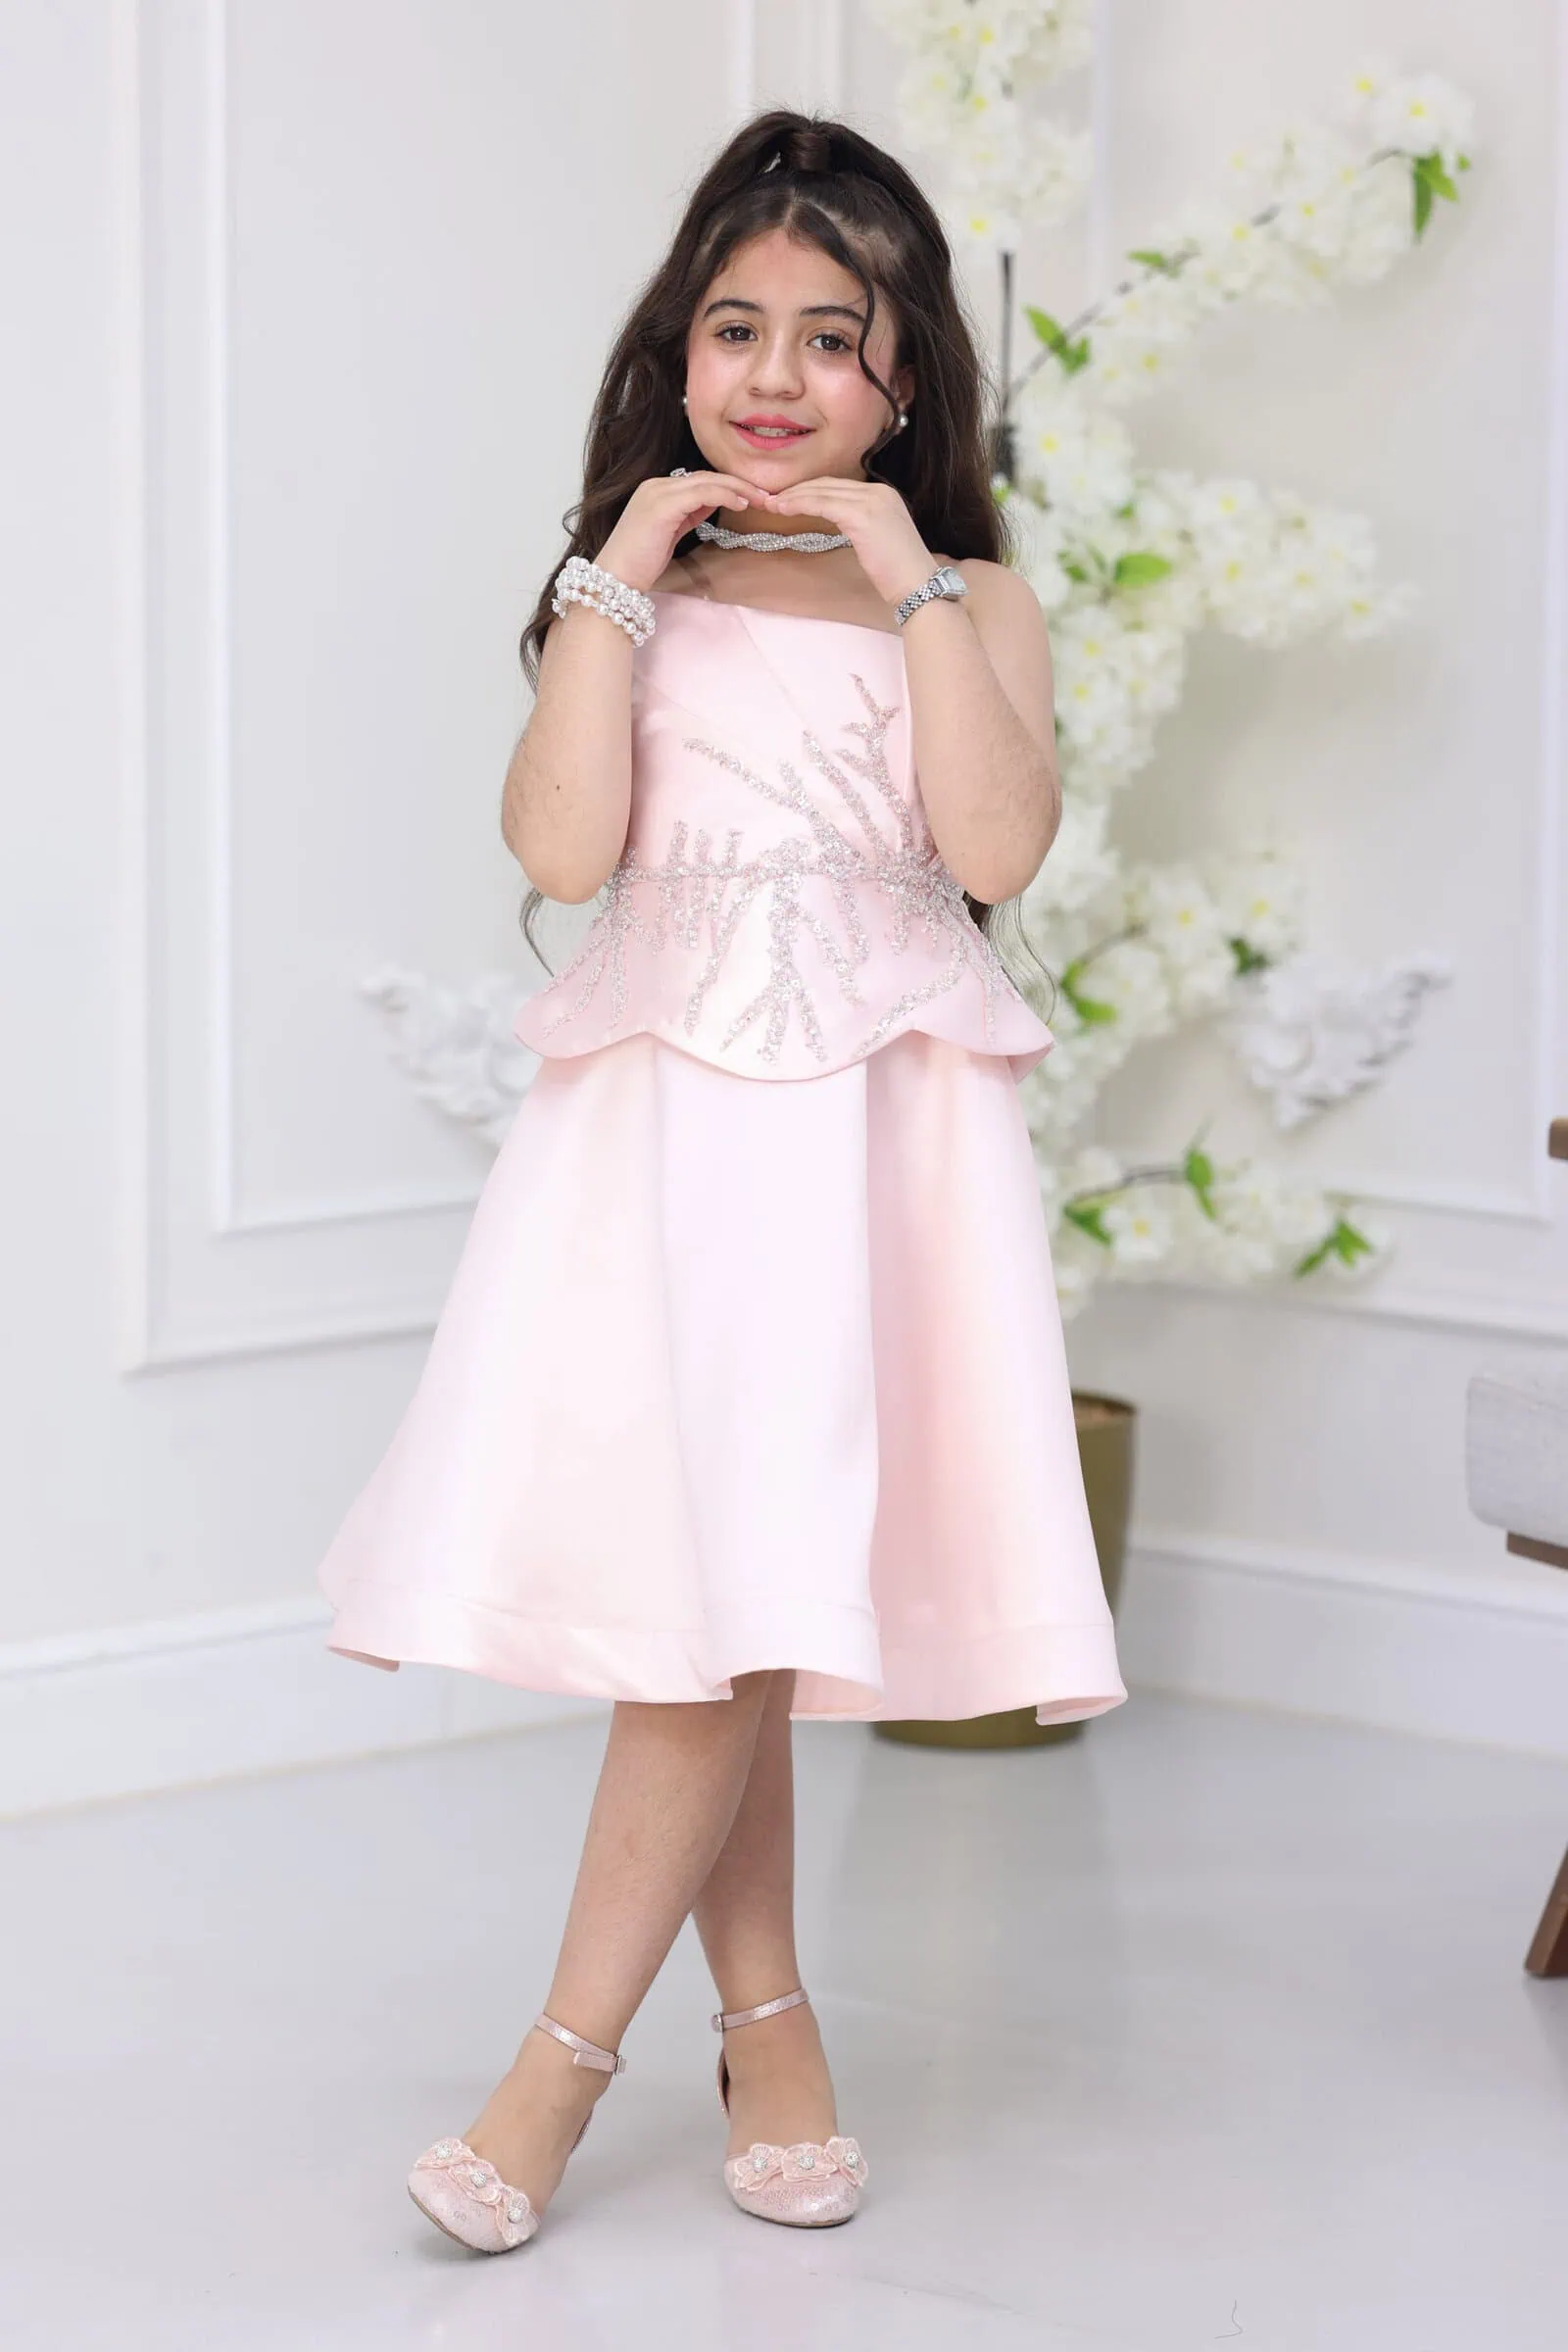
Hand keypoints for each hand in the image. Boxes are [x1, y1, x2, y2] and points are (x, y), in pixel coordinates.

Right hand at [596, 471, 760, 593]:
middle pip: (707, 477)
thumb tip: (714, 503)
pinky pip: (701, 493)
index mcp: (658, 490)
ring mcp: (658, 492)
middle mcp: (657, 485)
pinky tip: (742, 504)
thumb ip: (690, 514)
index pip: (700, 481)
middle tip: (766, 496)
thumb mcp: (671, 533)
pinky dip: (724, 495)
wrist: (615, 579)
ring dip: (738, 489)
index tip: (754, 498)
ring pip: (707, 481)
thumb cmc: (640, 563)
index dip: (729, 487)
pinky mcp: (662, 505)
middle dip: (739, 485)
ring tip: (761, 499)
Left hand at [754, 477, 935, 609]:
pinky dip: (801, 504)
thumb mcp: (878, 539)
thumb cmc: (898, 573)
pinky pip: (823, 505)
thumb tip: (838, 522)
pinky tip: (784, 509)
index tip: (789, 499)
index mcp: (883, 495)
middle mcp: (878, 492)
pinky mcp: (862, 515)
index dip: (811, 491)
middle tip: (773, 498)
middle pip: (828, 484)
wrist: (917, 585)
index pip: (839, 487)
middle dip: (798, 490)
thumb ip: (860, 524)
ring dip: (793, 497)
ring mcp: (871, 501)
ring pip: (822, 492)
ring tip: (772, 504)